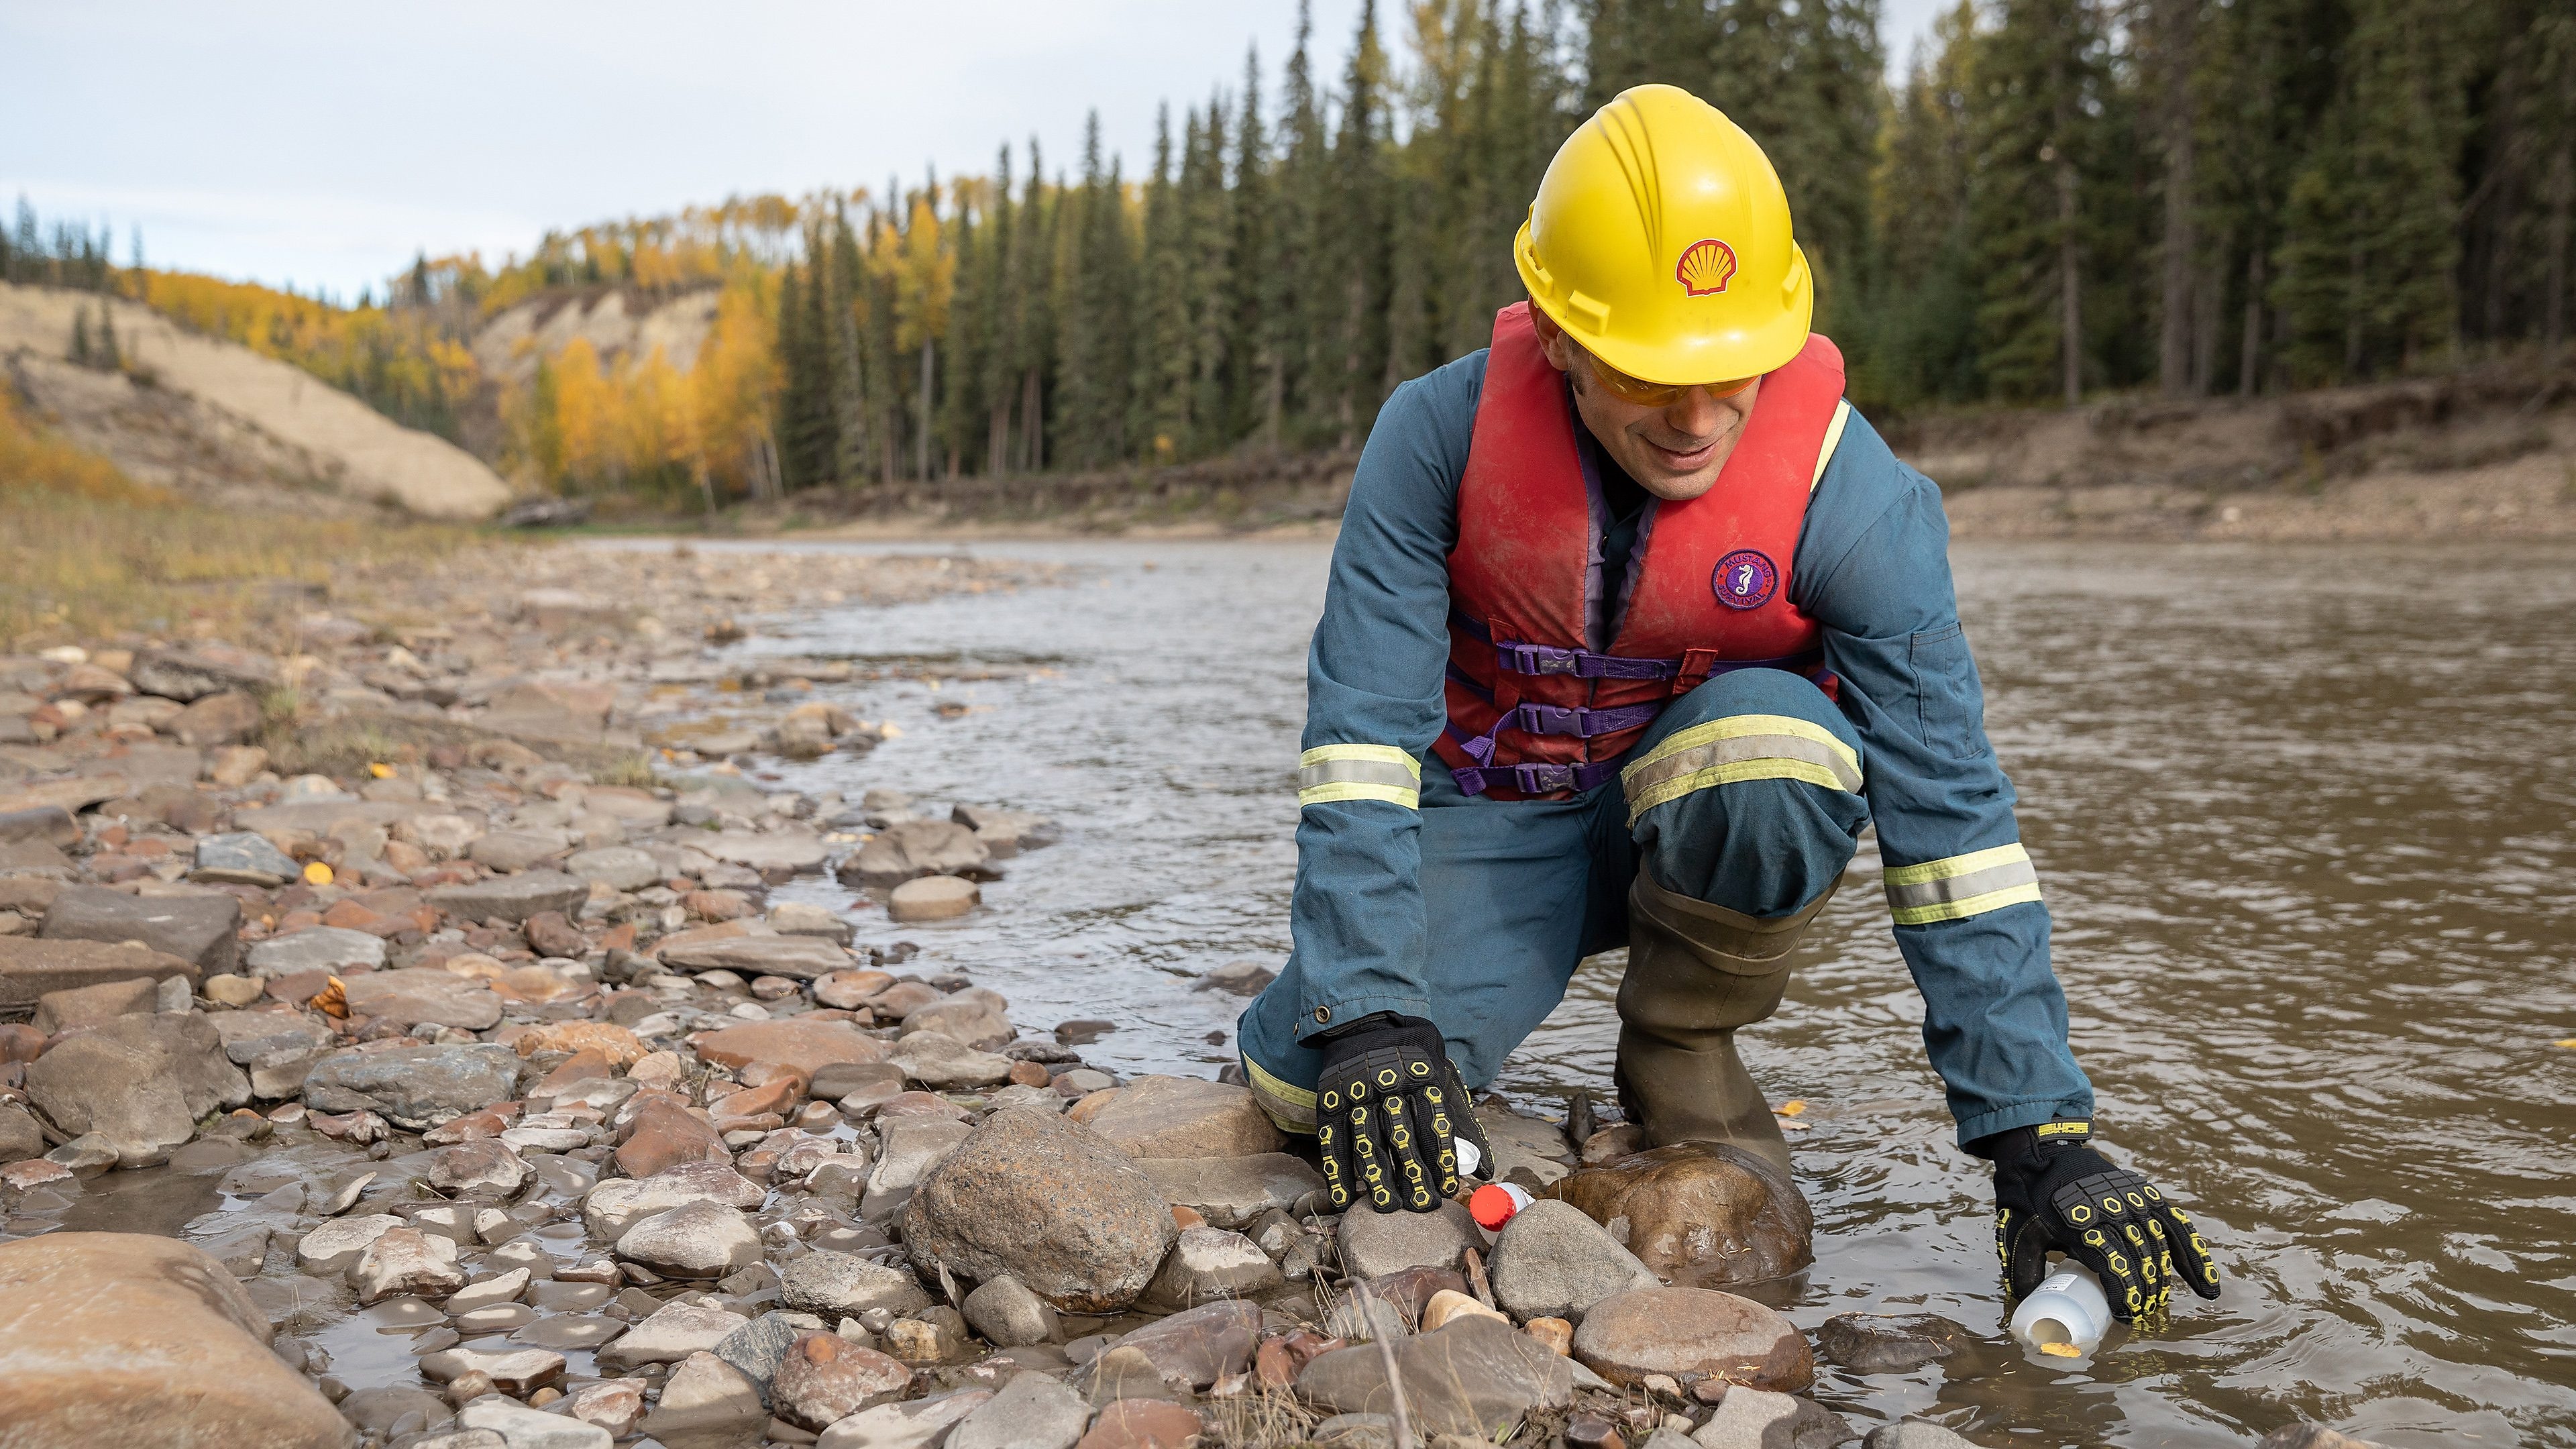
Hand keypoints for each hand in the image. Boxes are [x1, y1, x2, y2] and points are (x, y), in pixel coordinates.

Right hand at [1312, 1014, 1489, 1212]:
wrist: (1366, 1021)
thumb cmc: (1413, 1059)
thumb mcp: (1442, 1077)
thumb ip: (1460, 1121)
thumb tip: (1485, 1169)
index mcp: (1421, 1076)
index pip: (1433, 1123)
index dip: (1441, 1159)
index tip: (1449, 1190)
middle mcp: (1388, 1084)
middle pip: (1401, 1136)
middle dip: (1413, 1175)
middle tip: (1423, 1206)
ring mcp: (1356, 1092)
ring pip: (1367, 1140)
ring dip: (1377, 1177)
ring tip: (1388, 1207)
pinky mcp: (1330, 1099)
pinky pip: (1333, 1139)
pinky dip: (1336, 1170)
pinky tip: (1343, 1197)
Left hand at [1984, 1120, 2219, 1320]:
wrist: (2044, 1153)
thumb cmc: (2032, 1198)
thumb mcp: (2019, 1230)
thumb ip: (2025, 1267)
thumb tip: (2028, 1303)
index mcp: (2082, 1220)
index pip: (2112, 1264)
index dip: (2122, 1293)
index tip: (2124, 1315)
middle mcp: (2113, 1209)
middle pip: (2139, 1258)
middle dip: (2143, 1292)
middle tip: (2139, 1314)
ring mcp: (2134, 1200)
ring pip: (2159, 1246)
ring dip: (2162, 1279)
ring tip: (2157, 1303)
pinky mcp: (2147, 1194)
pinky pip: (2178, 1227)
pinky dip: (2195, 1257)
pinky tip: (2206, 1286)